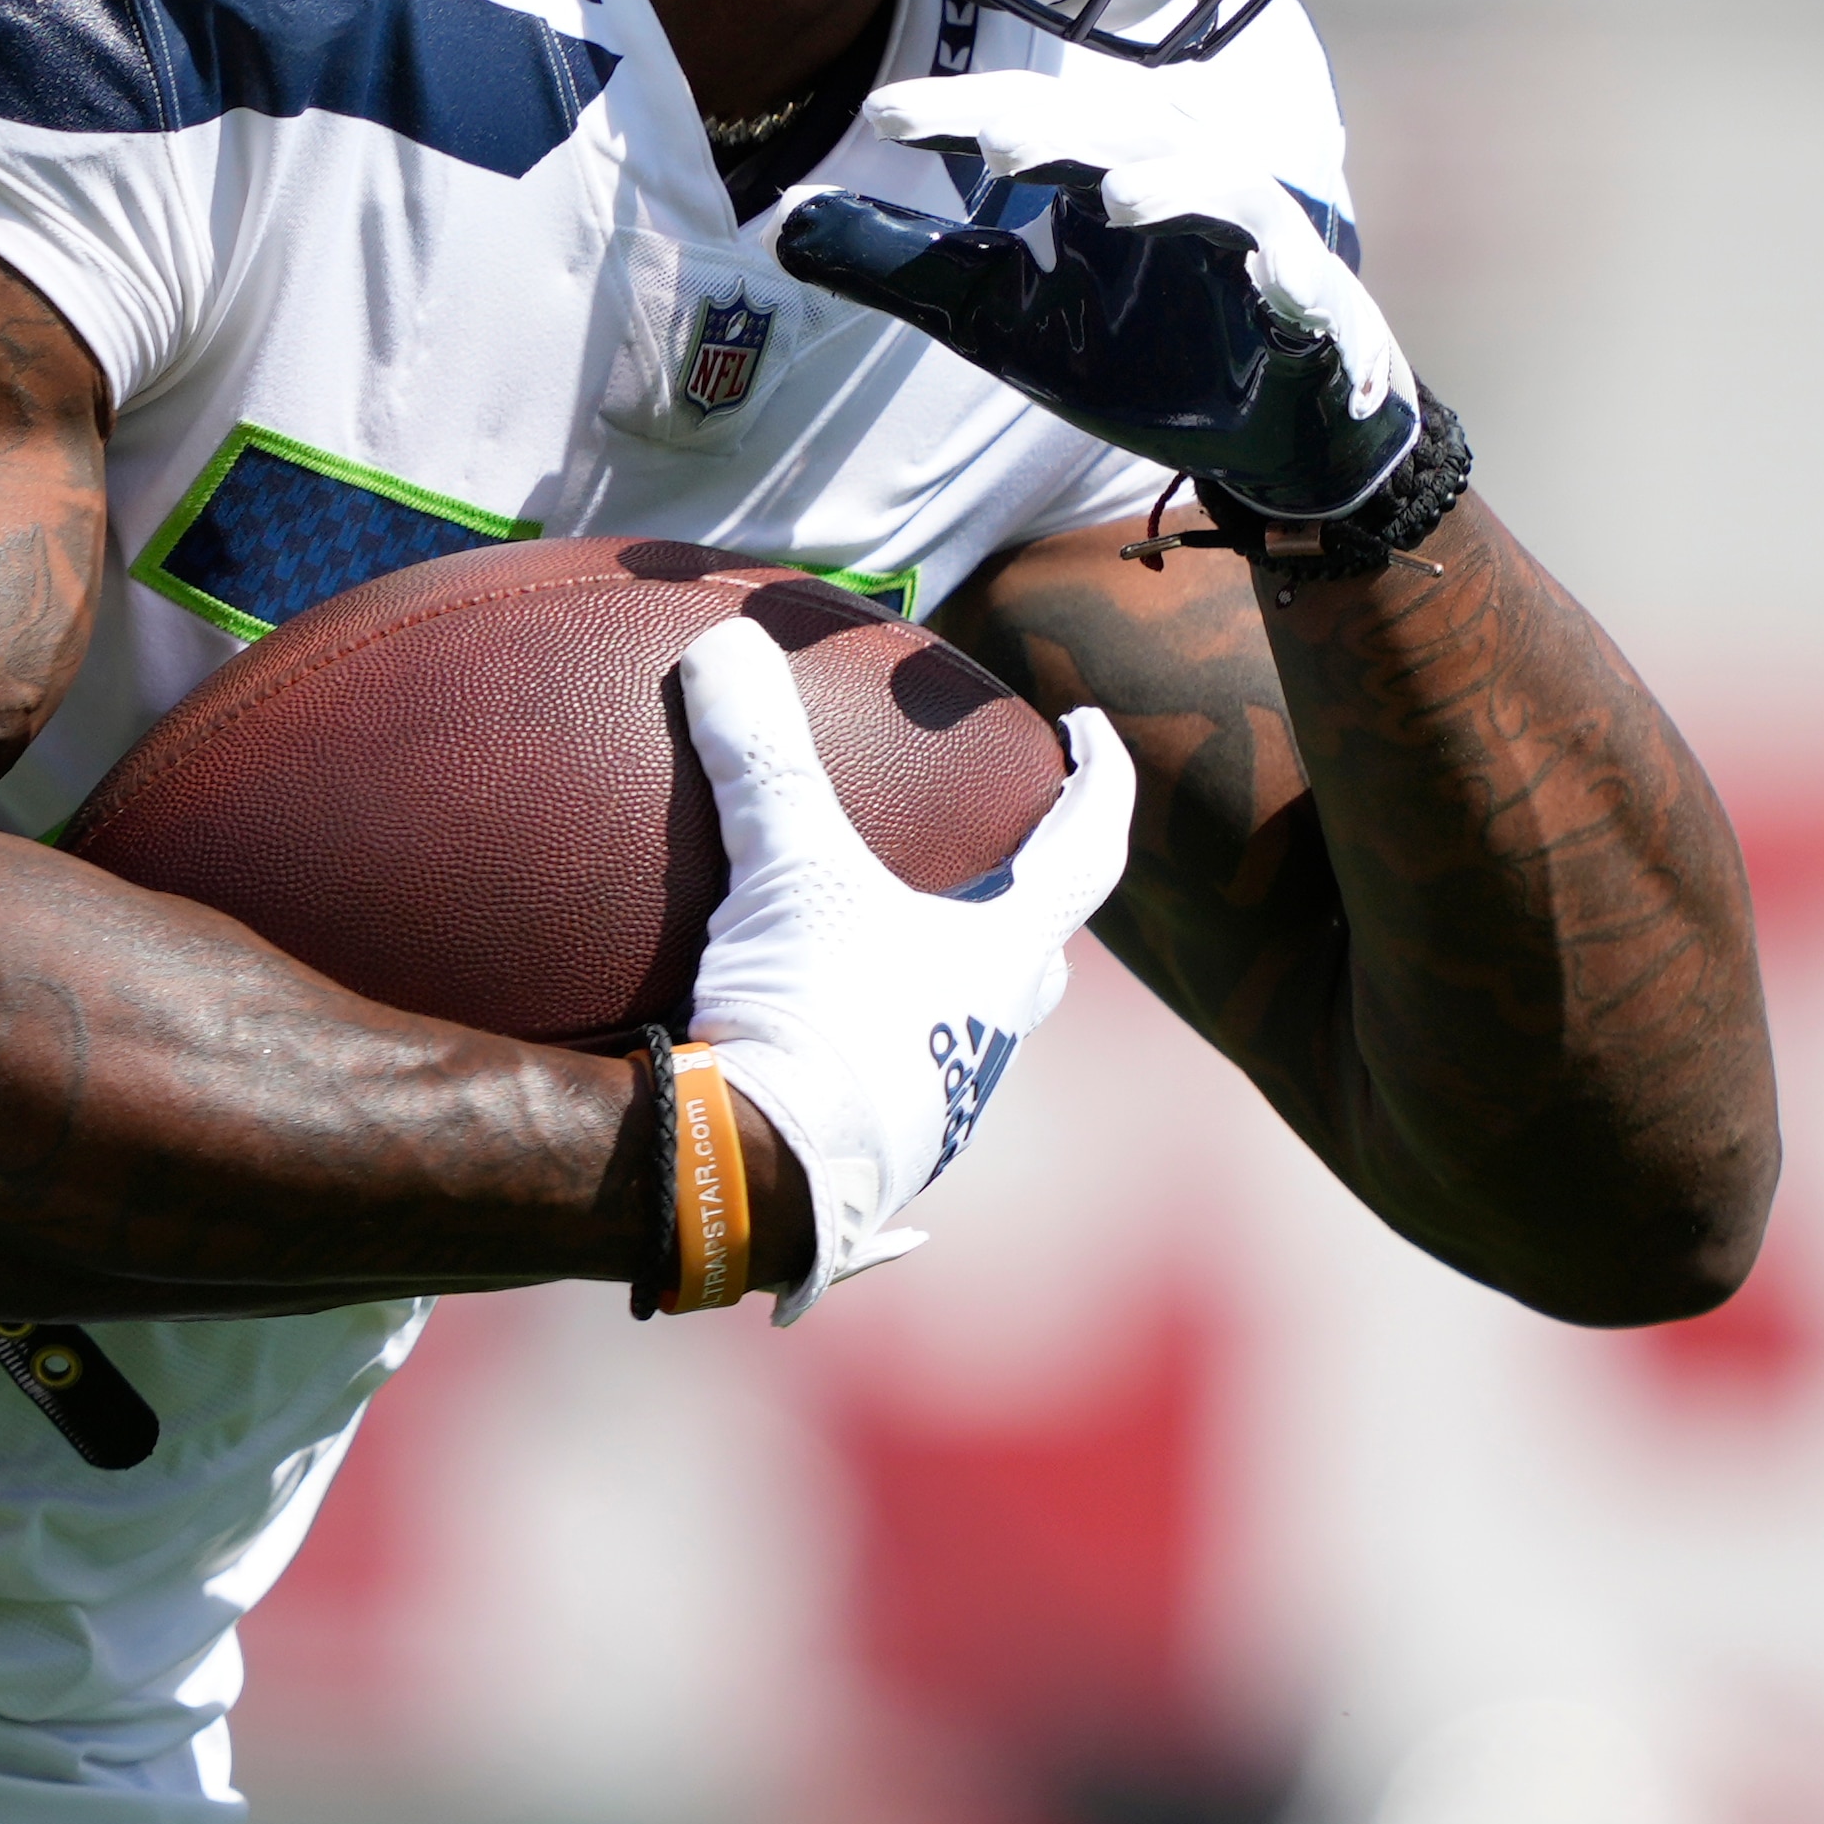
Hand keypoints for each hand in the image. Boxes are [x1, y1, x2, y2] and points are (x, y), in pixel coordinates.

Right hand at [672, 617, 1132, 1317]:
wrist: (755, 1183)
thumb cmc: (810, 1022)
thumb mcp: (787, 870)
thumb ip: (761, 754)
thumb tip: (724, 640)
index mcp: (998, 963)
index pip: (1086, 852)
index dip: (1099, 780)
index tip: (1093, 731)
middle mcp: (984, 1041)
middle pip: (1036, 960)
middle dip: (1030, 904)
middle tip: (1007, 857)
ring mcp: (933, 1111)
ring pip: (965, 1035)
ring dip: (947, 989)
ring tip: (898, 950)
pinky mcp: (869, 1159)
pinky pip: (889, 1102)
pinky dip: (871, 1064)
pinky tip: (828, 1069)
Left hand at [774, 67, 1419, 519]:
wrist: (1263, 433)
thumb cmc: (1138, 355)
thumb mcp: (1000, 319)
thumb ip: (904, 268)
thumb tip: (786, 220)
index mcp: (1099, 170)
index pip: (1028, 118)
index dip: (962, 107)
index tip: (884, 115)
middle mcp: (1177, 181)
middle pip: (1122, 129)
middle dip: (1063, 127)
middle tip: (991, 134)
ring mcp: (1250, 236)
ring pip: (1220, 183)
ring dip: (1176, 185)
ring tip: (1115, 200)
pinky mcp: (1311, 299)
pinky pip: (1310, 279)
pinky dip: (1294, 279)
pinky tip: (1269, 289)